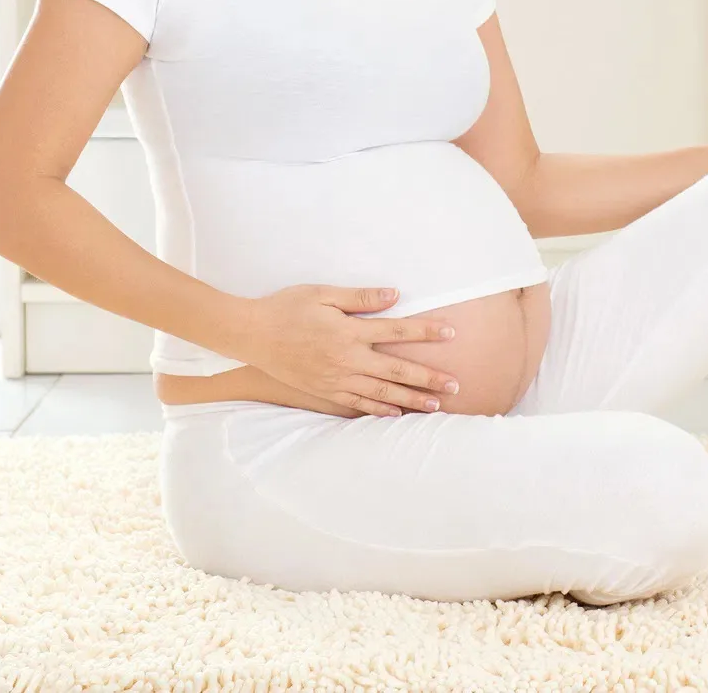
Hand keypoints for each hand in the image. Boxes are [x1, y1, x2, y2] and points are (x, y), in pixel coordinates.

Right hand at [240, 284, 460, 417]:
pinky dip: (380, 409)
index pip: (398, 330)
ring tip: (436, 405)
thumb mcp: (322, 294)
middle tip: (456, 385)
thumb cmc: (286, 308)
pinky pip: (358, 404)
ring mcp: (336, 378)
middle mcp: (347, 358)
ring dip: (411, 399)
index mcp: (349, 331)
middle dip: (429, 378)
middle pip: (397, 369)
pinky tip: (397, 414)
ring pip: (382, 392)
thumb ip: (360, 297)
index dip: (426, 331)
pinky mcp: (325, 391)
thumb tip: (395, 295)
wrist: (251, 335)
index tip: (451, 333)